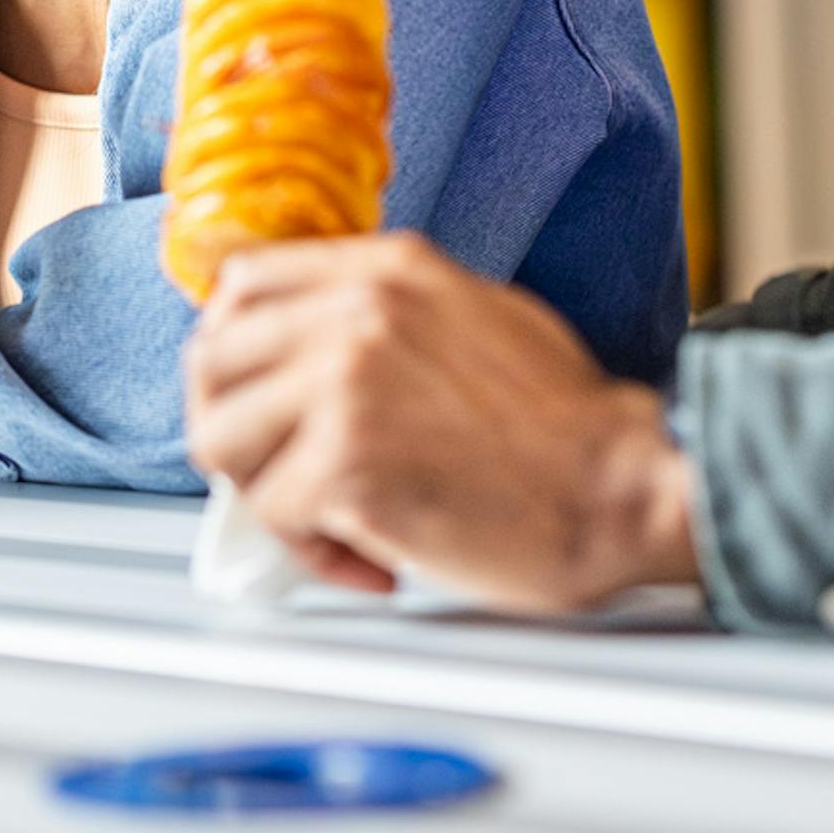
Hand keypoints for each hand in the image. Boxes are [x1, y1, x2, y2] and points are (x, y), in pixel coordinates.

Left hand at [185, 232, 701, 612]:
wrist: (623, 490)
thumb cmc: (565, 426)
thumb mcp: (472, 314)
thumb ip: (387, 312)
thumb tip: (309, 342)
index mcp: (388, 271)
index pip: (243, 283)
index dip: (234, 347)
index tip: (256, 394)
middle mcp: (358, 312)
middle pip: (210, 360)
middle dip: (231, 427)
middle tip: (276, 471)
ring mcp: (347, 383)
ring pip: (221, 440)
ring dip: (262, 492)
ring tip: (326, 518)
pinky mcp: (347, 463)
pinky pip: (273, 516)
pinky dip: (314, 553)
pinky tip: (373, 561)